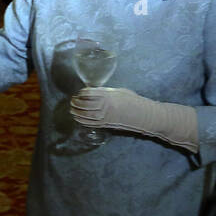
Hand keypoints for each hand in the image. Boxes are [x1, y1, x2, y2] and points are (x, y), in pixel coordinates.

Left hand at [70, 86, 198, 151]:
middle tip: (72, 101)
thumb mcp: (119, 91)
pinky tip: (78, 118)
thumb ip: (106, 92)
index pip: (88, 93)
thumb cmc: (133, 100)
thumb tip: (94, 92)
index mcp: (108, 95)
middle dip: (76, 103)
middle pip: (84, 104)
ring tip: (72, 109)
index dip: (81, 93)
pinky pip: (90, 123)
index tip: (79, 93)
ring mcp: (105, 116)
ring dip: (76, 112)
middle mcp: (105, 106)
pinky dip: (82, 120)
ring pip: (85, 115)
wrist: (143, 115)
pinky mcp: (106, 125)